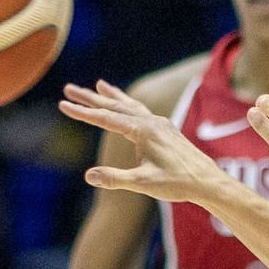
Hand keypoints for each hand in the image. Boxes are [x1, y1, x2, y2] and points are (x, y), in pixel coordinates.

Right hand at [61, 81, 226, 203]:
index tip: (62, 105)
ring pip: (129, 105)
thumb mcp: (143, 184)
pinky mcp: (166, 129)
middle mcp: (151, 122)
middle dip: (90, 98)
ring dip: (111, 96)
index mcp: (143, 131)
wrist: (206, 181)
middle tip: (68, 89)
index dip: (83, 112)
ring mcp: (160, 123)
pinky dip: (129, 105)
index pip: (106, 118)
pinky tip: (126, 106)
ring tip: (98, 85)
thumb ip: (116, 178)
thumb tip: (89, 175)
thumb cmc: (177, 183)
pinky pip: (142, 111)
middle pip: (115, 106)